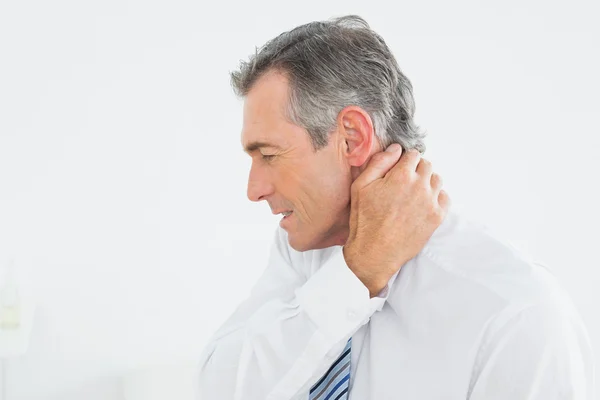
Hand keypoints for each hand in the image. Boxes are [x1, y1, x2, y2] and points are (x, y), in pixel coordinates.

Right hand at [343, 144, 449, 296]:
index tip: (399, 168)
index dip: (404, 160)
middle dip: (416, 169)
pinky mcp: (437, 217)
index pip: (413, 154)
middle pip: (426, 165)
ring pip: (436, 179)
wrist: (375, 252)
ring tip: (413, 193)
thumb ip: (379, 163)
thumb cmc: (365, 220)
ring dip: (427, 182)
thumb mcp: (361, 186)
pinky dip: (436, 197)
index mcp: (401, 175)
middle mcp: (419, 186)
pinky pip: (444, 197)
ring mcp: (430, 202)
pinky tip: (422, 204)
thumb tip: (395, 149)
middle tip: (404, 182)